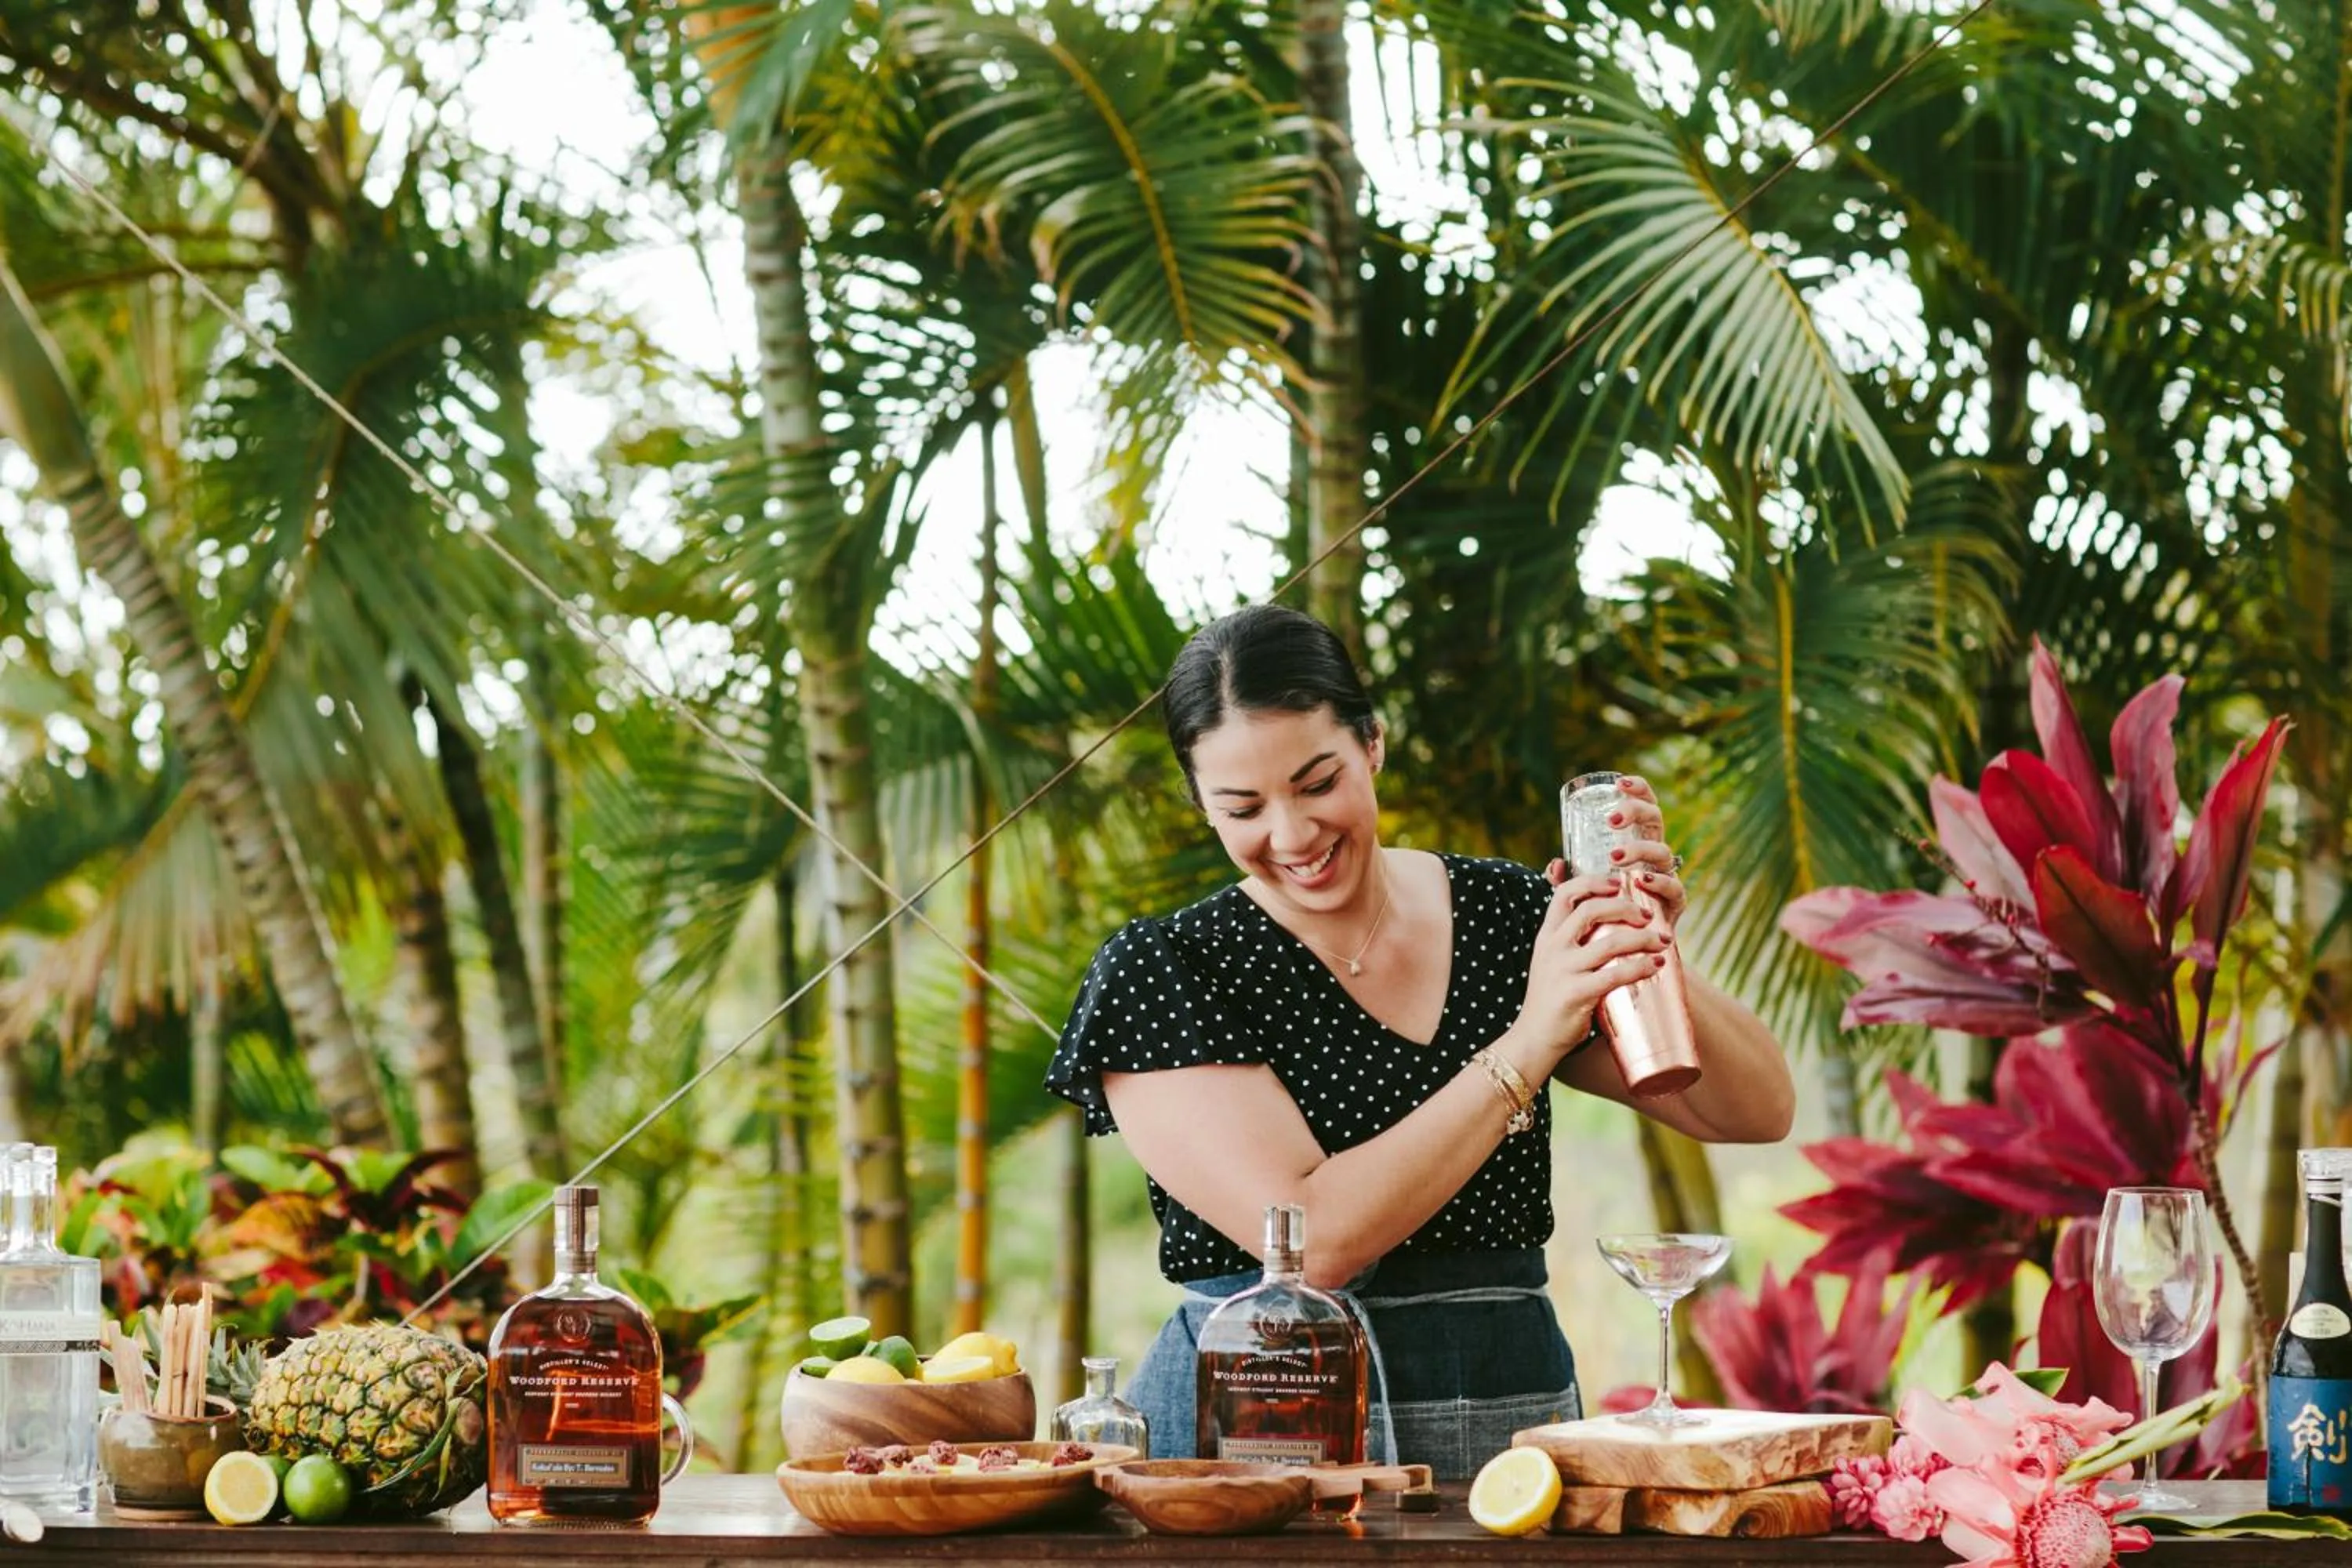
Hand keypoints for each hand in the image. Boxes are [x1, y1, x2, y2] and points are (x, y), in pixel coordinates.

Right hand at [1519, 870, 1670, 1058]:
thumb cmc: (1551, 999)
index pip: (1564, 893)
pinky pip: (1615, 975)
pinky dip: (1640, 967)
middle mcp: (1552, 948)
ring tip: (1663, 941)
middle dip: (1626, 907)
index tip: (1619, 882)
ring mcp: (1563, 970)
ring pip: (1610, 942)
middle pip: (1590, 910)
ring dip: (1643, 938)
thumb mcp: (1551, 961)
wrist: (1534, 1039)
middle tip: (1649, 915)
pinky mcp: (1576, 994)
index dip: (1593, 882)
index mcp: (1547, 936)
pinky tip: (1656, 966)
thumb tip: (1602, 918)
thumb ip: (1571, 940)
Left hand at [1552, 774, 1688, 929]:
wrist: (1632, 955)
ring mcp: (1667, 878)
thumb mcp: (1586, 894)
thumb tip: (1555, 864)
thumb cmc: (1609, 915)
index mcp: (1638, 845)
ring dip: (1639, 850)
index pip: (1645, 808)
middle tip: (1611, 820)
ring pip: (1663, 852)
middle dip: (1636, 812)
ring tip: (1614, 857)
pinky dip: (1659, 883)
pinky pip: (1675, 888)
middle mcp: (1655, 858)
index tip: (1619, 782)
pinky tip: (1640, 881)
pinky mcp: (1675, 904)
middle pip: (1656, 821)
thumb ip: (1571, 881)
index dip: (1638, 790)